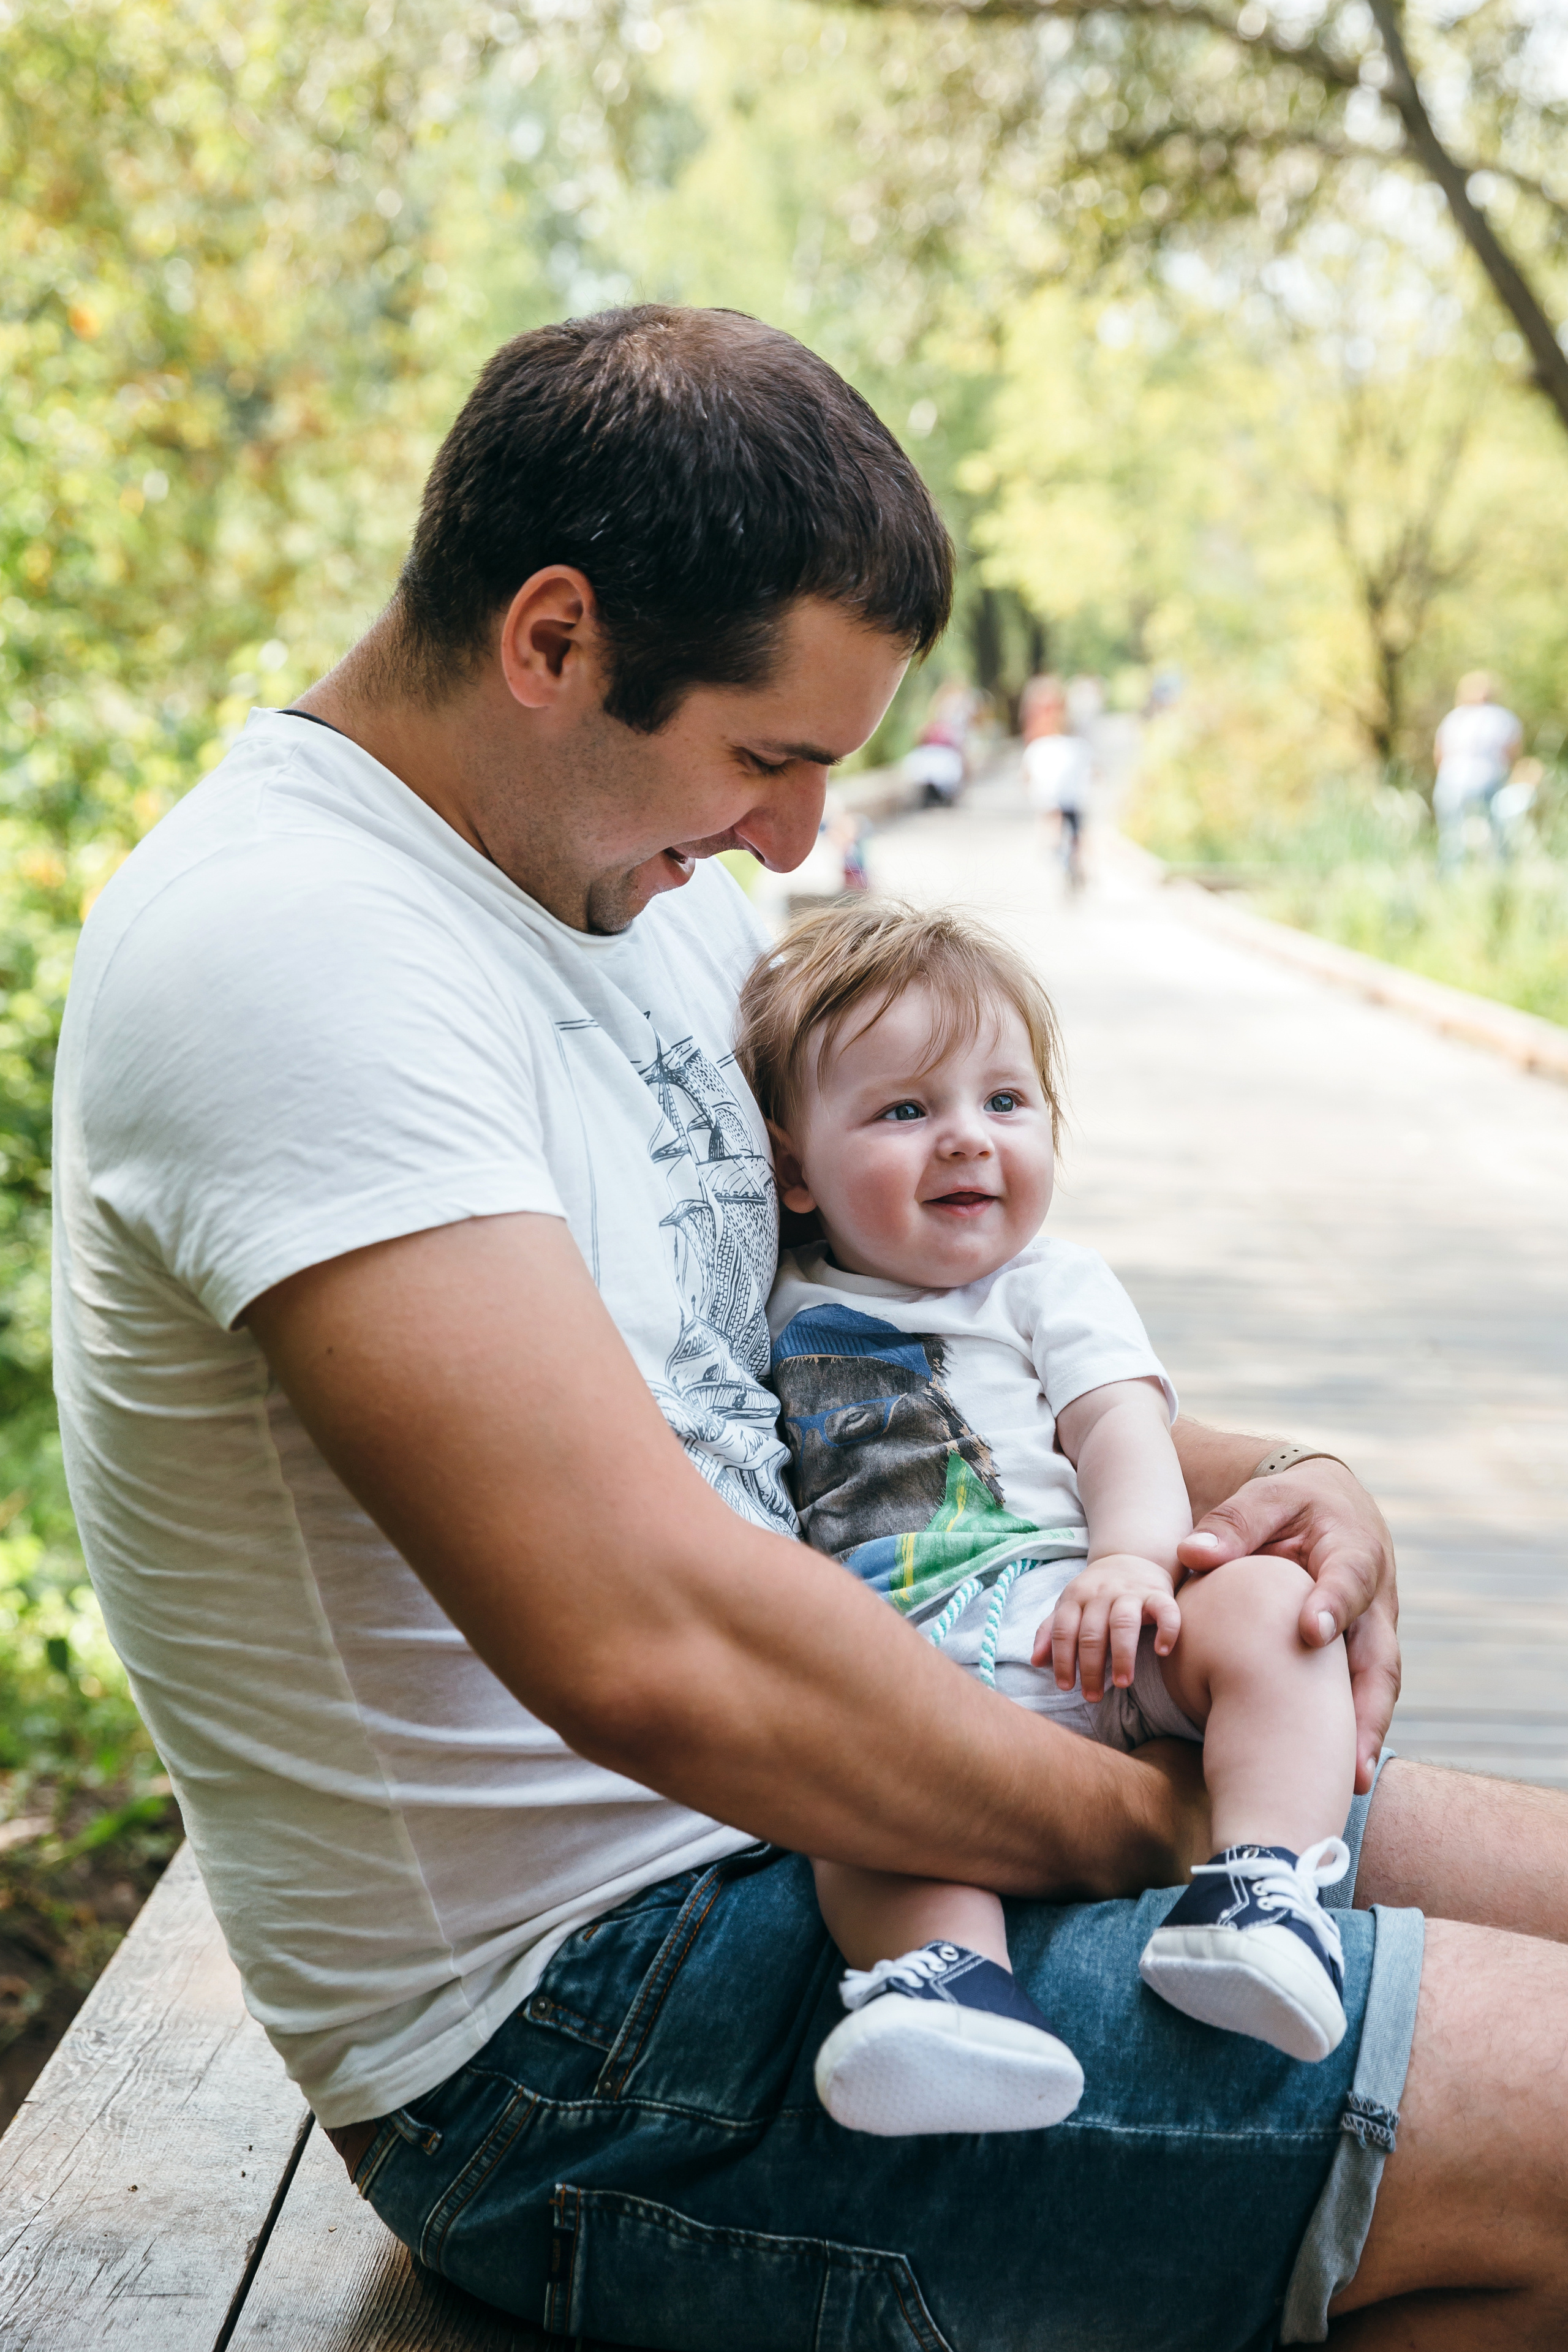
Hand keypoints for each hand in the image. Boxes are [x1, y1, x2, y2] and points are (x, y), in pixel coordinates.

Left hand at [1033, 1555, 1180, 1706]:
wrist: (1131, 1557)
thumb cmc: (1096, 1592)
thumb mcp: (1069, 1605)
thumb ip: (1051, 1631)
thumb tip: (1036, 1661)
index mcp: (1076, 1597)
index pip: (1063, 1630)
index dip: (1062, 1660)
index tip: (1066, 1687)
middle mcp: (1101, 1594)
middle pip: (1091, 1632)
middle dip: (1091, 1667)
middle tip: (1093, 1696)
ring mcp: (1130, 1592)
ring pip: (1123, 1623)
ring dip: (1122, 1655)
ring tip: (1122, 1683)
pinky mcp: (1158, 1593)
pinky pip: (1165, 1610)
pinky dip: (1166, 1630)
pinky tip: (1162, 1651)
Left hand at [1177, 1460, 1398, 1793]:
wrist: (1335, 1508)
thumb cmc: (1292, 1505)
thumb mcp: (1266, 1499)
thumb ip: (1233, 1525)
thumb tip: (1193, 1554)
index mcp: (1352, 1551)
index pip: (1346, 1579)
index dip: (1331, 1606)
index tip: (1309, 1632)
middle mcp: (1375, 1600)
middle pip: (1378, 1656)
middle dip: (1366, 1706)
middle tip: (1349, 1755)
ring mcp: (1374, 1632)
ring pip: (1378, 1686)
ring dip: (1365, 1733)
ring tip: (1350, 1781)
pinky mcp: (1364, 1654)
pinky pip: (1361, 1695)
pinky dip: (1352, 1732)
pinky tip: (1335, 1774)